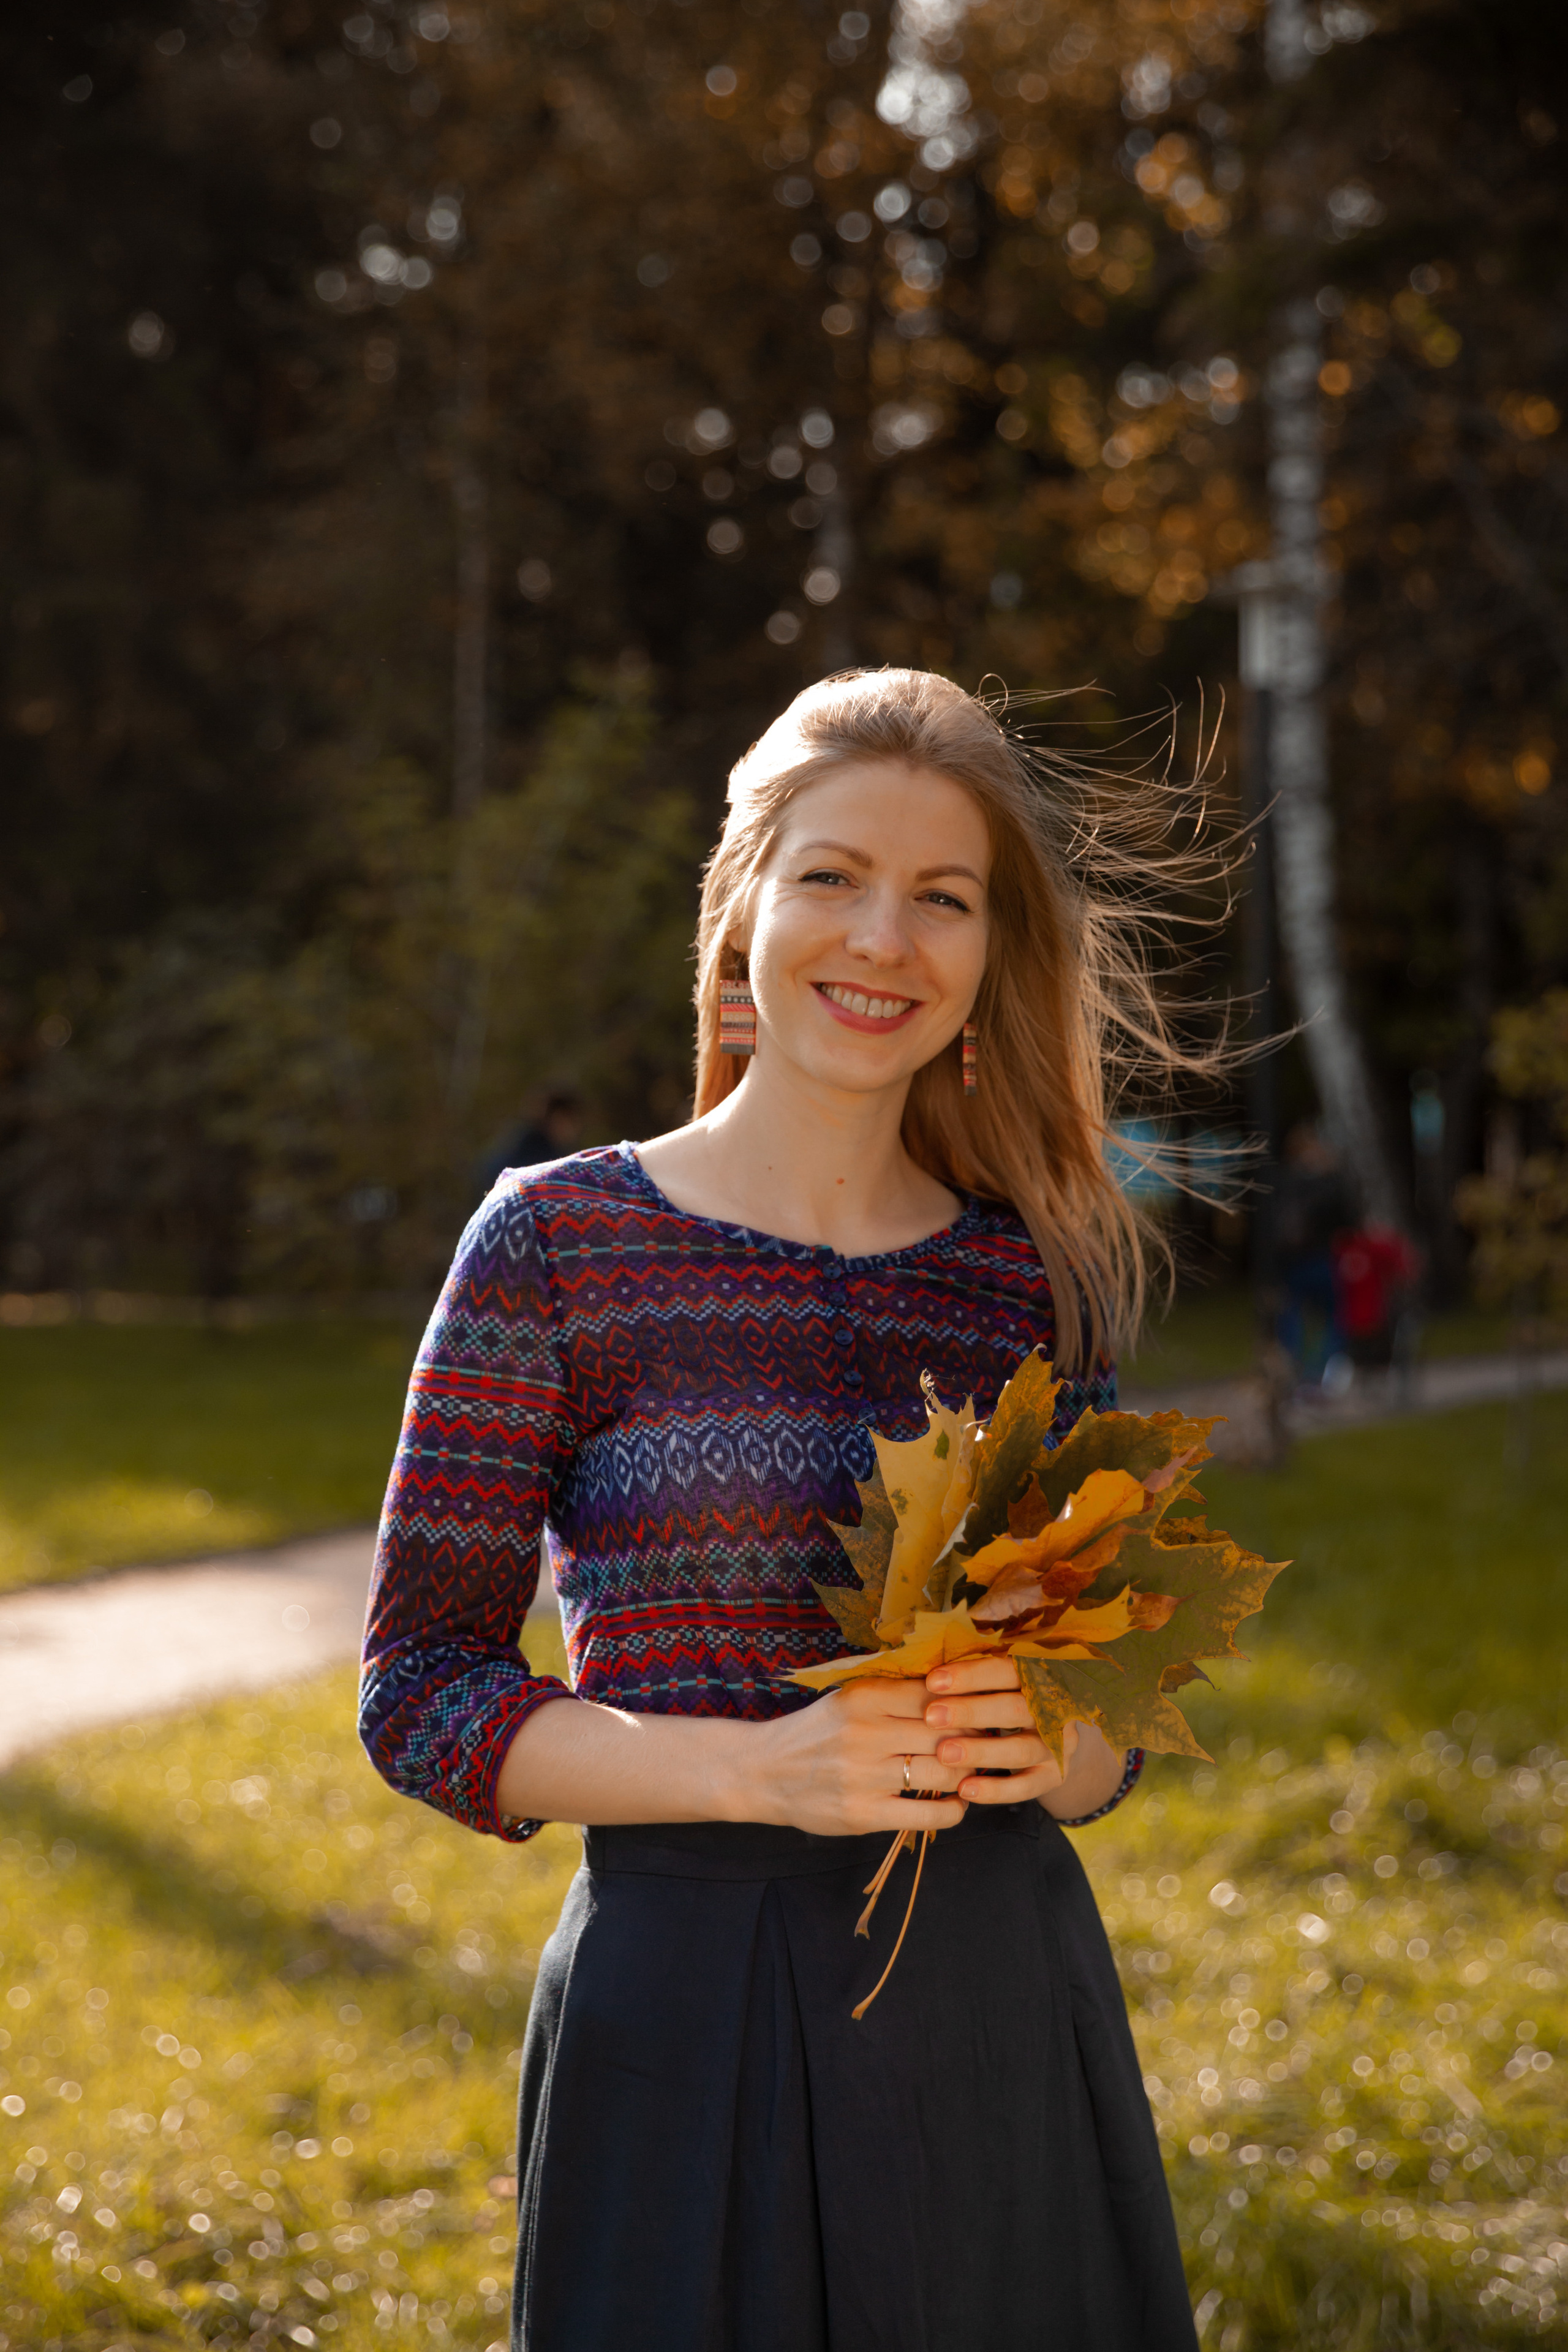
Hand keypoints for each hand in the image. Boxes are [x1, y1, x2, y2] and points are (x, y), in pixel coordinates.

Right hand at [744, 1675, 967, 1837]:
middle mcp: (865, 1733)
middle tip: (986, 1744)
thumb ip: (896, 1695)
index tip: (978, 1713)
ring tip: (971, 1772)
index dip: (966, 1706)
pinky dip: (953, 1810)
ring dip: (967, 1775)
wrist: (763, 1772)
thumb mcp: (849, 1700)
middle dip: (975, 1741)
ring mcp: (864, 1776)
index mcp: (863, 1697)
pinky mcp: (863, 1814)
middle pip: (947, 1734)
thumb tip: (961, 1695)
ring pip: (942, 1773)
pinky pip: (927, 1815)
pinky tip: (957, 1803)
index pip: (937, 1695)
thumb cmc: (816, 1732)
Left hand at [924, 1656, 1079, 1805]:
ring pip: (1021, 1749)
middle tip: (932, 1718)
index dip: (971, 1675)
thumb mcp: (996, 1682)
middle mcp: (1055, 1708)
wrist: (1046, 1734)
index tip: (932, 1682)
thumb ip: (971, 1679)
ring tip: (943, 1754)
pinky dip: (995, 1790)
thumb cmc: (1003, 1697)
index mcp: (1040, 1675)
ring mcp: (1058, 1744)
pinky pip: (1026, 1787)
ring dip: (981, 1752)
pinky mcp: (1054, 1776)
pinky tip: (964, 1789)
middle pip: (1015, 1709)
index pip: (1007, 1670)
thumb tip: (924, 1675)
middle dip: (971, 1712)